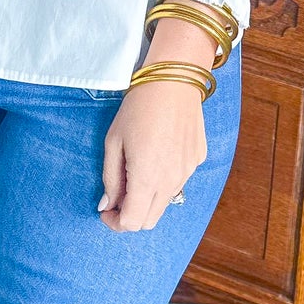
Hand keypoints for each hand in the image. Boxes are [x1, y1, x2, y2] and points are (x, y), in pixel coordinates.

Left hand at [98, 15, 216, 232]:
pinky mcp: (197, 160)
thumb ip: (111, 178)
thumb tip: (107, 205)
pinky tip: (157, 152)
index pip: (132, 223)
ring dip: (148, 197)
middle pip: (150, 220)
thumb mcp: (113, 142)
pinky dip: (164, 179)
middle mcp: (171, 181)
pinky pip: (178, 180)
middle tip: (118, 195)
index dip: (115, 223)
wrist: (174, 80)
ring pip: (165, 201)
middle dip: (131, 215)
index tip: (106, 210)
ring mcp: (188, 172)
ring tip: (136, 170)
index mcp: (147, 178)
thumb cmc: (138, 108)